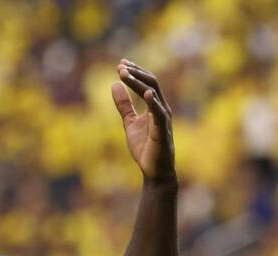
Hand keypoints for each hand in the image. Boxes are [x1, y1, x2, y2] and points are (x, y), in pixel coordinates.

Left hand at [112, 59, 175, 183]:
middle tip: (120, 65)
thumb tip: (114, 85)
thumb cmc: (145, 147)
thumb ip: (124, 105)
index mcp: (154, 106)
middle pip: (151, 83)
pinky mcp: (163, 130)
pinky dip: (153, 102)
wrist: (154, 170)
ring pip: (153, 93)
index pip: (146, 83)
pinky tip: (146, 93)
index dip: (134, 72)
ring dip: (138, 82)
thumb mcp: (129, 123)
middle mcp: (161, 108)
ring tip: (125, 74)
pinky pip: (159, 113)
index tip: (120, 63)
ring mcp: (163, 118)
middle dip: (135, 73)